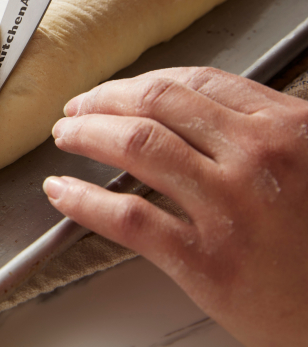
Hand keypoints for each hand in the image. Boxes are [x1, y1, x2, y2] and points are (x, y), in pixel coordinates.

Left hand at [44, 67, 307, 346]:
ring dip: (87, 135)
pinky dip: (84, 200)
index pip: (193, 84)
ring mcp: (230, 209)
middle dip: (104, 100)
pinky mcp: (207, 262)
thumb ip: (262, 134)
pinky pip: (129, 218)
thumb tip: (195, 115)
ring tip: (65, 136)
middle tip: (77, 109)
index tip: (115, 91)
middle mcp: (257, 158)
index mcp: (286, 128)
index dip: (141, 84)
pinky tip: (62, 192)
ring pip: (136, 146)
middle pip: (156, 104)